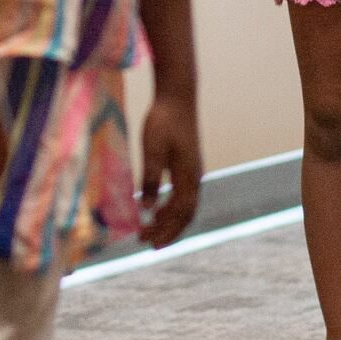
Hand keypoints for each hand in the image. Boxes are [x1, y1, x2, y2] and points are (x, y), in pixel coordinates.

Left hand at [137, 88, 202, 248]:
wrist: (178, 96)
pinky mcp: (188, 164)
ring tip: (150, 228)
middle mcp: (195, 178)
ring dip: (169, 221)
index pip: (180, 214)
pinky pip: (183, 195)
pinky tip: (157, 207)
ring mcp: (193, 172)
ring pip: (185, 206)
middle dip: (167, 231)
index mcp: (189, 176)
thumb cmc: (164, 120)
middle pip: (185, 215)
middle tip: (145, 242)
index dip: (165, 231)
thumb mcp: (153, 149)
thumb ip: (150, 178)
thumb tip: (146, 208)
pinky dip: (171, 207)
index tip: (147, 242)